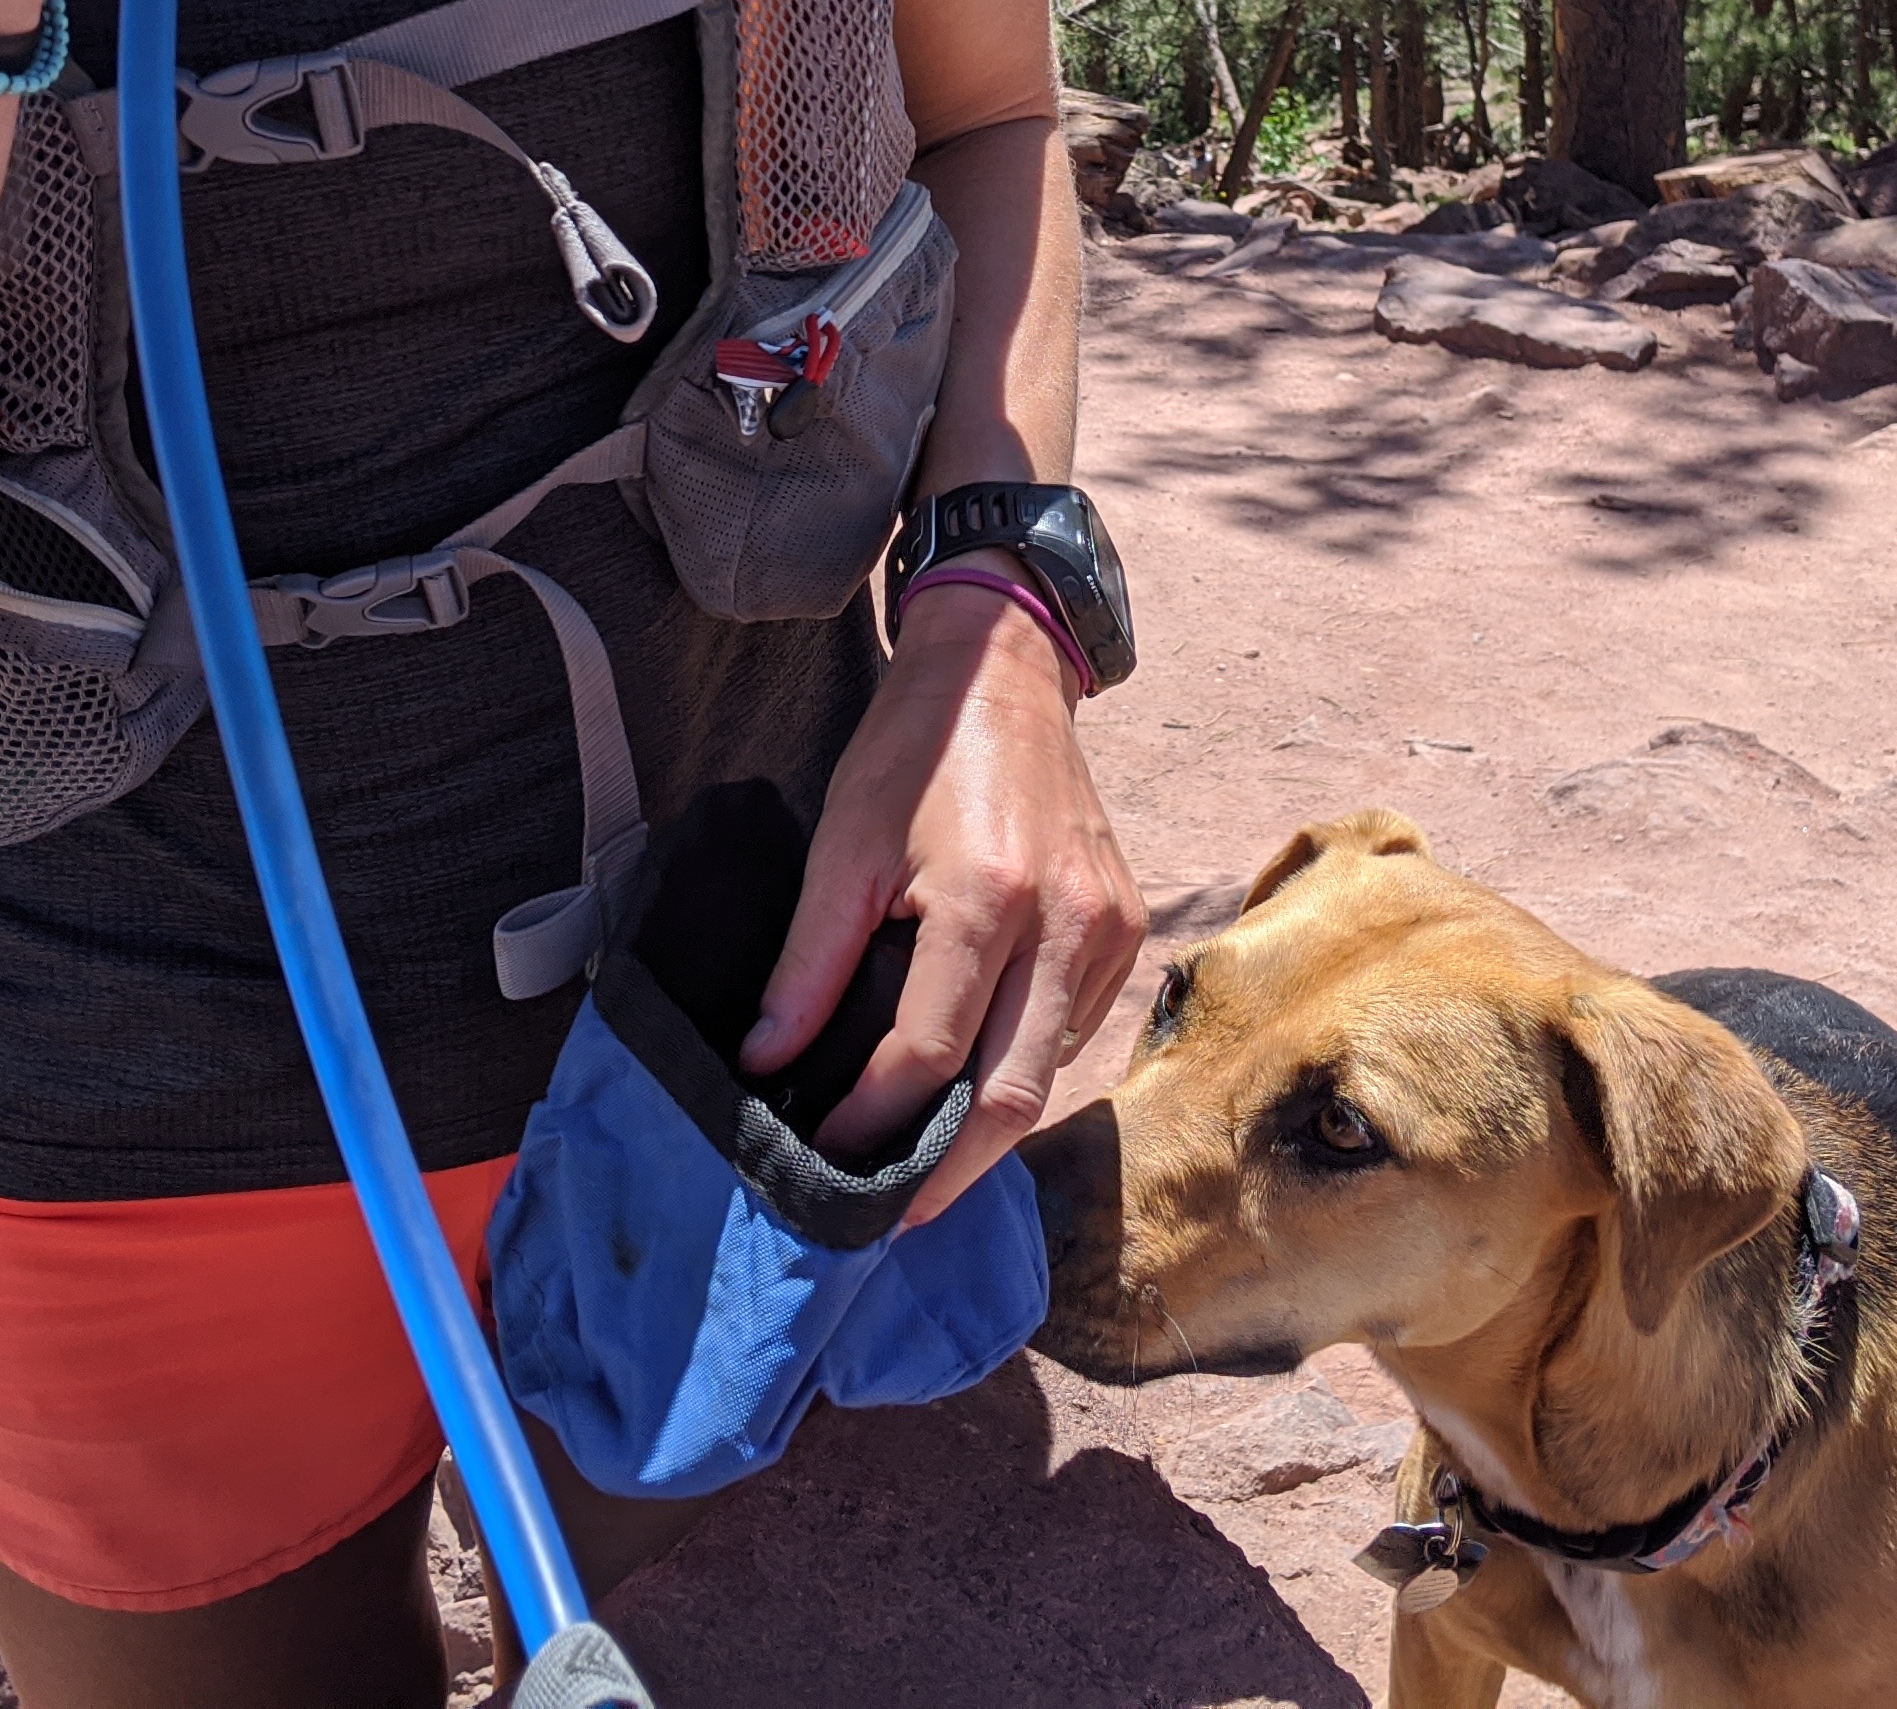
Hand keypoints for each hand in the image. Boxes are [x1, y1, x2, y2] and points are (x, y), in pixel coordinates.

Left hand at [745, 582, 1143, 1225]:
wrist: (1004, 675)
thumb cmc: (913, 754)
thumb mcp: (841, 846)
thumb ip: (808, 965)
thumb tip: (768, 1065)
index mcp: (990, 898)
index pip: (928, 1058)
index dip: (869, 1124)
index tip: (821, 1162)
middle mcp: (1068, 925)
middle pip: (1010, 1097)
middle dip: (944, 1174)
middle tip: (884, 1220)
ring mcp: (1111, 931)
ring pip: (1048, 1073)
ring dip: (982, 1130)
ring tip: (914, 1165)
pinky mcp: (1128, 931)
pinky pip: (1072, 1033)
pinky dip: (1018, 1072)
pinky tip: (967, 1089)